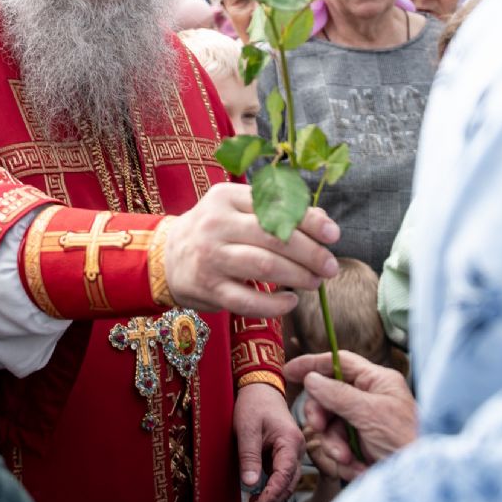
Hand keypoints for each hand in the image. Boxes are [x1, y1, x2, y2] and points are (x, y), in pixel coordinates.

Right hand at [164, 183, 339, 317]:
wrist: (167, 257)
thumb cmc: (216, 231)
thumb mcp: (239, 210)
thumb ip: (279, 211)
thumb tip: (324, 223)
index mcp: (227, 197)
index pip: (276, 206)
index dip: (310, 221)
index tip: (334, 235)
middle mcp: (216, 224)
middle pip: (274, 237)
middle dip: (310, 253)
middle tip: (330, 266)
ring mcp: (211, 257)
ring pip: (264, 267)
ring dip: (298, 276)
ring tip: (315, 282)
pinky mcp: (208, 288)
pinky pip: (247, 301)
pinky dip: (275, 304)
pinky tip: (290, 301)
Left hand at [233, 381, 301, 501]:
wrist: (260, 388)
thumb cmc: (253, 404)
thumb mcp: (246, 428)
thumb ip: (249, 456)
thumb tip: (250, 485)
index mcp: (291, 442)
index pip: (285, 476)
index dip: (271, 496)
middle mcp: (297, 450)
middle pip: (289, 485)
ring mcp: (292, 454)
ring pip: (286, 484)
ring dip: (271, 498)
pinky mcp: (284, 456)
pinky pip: (281, 477)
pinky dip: (270, 489)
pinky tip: (255, 497)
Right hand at [285, 351, 416, 480]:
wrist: (422, 483)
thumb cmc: (406, 441)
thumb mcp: (371, 413)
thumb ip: (338, 394)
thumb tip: (312, 378)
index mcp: (377, 382)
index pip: (340, 362)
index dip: (314, 364)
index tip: (290, 371)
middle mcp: (370, 399)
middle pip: (328, 396)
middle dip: (322, 416)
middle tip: (319, 427)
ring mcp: (365, 424)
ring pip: (330, 426)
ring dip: (334, 444)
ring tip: (347, 458)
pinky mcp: (362, 447)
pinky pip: (338, 447)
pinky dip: (344, 460)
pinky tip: (358, 469)